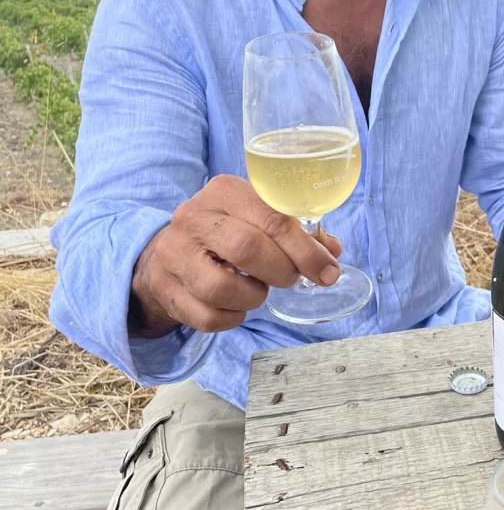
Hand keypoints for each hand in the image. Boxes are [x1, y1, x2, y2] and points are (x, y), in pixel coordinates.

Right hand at [129, 175, 342, 336]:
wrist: (166, 252)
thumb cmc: (225, 233)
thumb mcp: (257, 218)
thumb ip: (297, 233)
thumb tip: (332, 253)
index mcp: (224, 192)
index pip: (272, 219)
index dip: (306, 251)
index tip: (327, 272)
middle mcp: (194, 218)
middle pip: (247, 249)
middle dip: (281, 272)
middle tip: (289, 279)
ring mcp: (174, 254)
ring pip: (223, 288)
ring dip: (253, 297)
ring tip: (257, 289)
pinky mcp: (165, 289)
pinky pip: (208, 317)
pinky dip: (233, 318)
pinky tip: (235, 305)